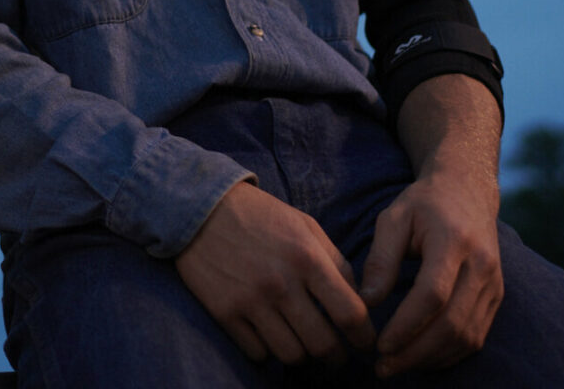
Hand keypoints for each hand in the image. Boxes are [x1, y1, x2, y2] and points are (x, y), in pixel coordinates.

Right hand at [174, 181, 376, 365]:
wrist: (199, 205)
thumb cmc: (259, 215)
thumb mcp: (304, 225)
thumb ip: (335, 261)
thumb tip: (360, 300)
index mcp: (306, 258)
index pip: (350, 314)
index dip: (364, 337)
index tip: (364, 343)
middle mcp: (280, 283)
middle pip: (323, 344)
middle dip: (336, 357)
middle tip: (336, 356)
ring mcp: (250, 300)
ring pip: (291, 355)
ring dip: (302, 355)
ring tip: (301, 344)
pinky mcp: (224, 312)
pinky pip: (257, 352)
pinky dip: (267, 350)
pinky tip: (268, 335)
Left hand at [360, 168, 502, 376]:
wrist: (467, 191)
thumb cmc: (423, 204)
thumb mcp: (393, 218)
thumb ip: (380, 258)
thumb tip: (366, 302)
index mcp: (454, 242)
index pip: (433, 295)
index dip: (406, 325)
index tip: (379, 345)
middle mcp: (481, 266)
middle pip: (453, 323)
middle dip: (416, 352)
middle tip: (383, 367)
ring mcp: (494, 284)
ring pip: (467, 336)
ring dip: (431, 358)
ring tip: (397, 365)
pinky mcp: (496, 296)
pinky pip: (476, 336)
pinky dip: (449, 353)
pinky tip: (421, 357)